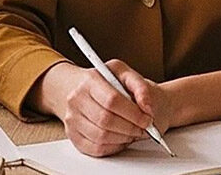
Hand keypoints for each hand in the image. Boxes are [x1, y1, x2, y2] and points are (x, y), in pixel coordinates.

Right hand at [35, 60, 172, 156]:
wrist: (75, 87)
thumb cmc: (104, 79)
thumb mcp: (123, 72)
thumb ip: (140, 86)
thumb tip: (148, 106)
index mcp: (90, 80)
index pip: (112, 99)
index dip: (132, 112)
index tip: (147, 118)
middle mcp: (76, 99)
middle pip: (107, 121)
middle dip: (131, 128)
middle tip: (145, 129)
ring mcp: (72, 119)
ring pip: (101, 137)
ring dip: (124, 138)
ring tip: (135, 133)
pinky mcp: (73, 135)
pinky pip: (94, 148)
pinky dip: (113, 147)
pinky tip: (122, 138)